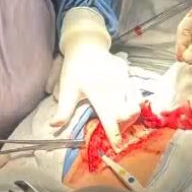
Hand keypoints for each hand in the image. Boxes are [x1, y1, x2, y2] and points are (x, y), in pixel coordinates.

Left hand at [50, 8, 139, 148]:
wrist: (86, 45)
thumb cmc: (75, 69)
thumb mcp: (67, 89)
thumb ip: (63, 110)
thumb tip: (53, 127)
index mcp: (98, 92)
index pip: (110, 118)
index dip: (115, 134)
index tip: (118, 147)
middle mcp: (114, 86)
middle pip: (127, 114)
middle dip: (124, 126)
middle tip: (117, 131)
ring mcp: (124, 79)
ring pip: (136, 103)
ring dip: (131, 115)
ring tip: (121, 119)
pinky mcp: (129, 74)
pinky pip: (137, 92)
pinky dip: (135, 102)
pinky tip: (127, 106)